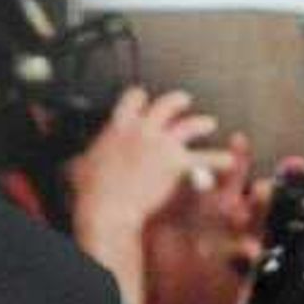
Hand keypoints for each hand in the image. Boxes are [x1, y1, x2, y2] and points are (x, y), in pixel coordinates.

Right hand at [63, 85, 224, 260]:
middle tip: (183, 100)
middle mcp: (143, 128)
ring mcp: (161, 142)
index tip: (143, 97)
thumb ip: (86, 159)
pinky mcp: (176, 161)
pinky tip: (227, 160)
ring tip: (209, 123)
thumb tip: (76, 163)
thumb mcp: (81, 167)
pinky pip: (204, 158)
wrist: (109, 207)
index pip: (134, 97)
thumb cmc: (94, 192)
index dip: (140, 97)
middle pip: (166, 104)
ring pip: (189, 124)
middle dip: (177, 101)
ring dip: (201, 122)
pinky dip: (217, 159)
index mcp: (119, 125)